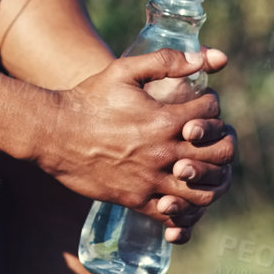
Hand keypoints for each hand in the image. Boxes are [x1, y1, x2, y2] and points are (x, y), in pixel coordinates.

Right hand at [34, 48, 232, 229]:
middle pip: (217, 155)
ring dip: (209, 178)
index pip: (211, 113)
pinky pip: (174, 216)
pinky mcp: (135, 200)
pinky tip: (183, 196)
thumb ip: (166, 61)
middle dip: (220, 143)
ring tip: (201, 167)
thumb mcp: (124, 70)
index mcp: (164, 119)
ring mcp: (150, 180)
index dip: (211, 105)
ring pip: (202, 190)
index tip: (202, 104)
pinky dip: (186, 210)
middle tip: (210, 137)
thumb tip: (207, 58)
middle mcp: (163, 152)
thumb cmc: (88, 99)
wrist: (53, 133)